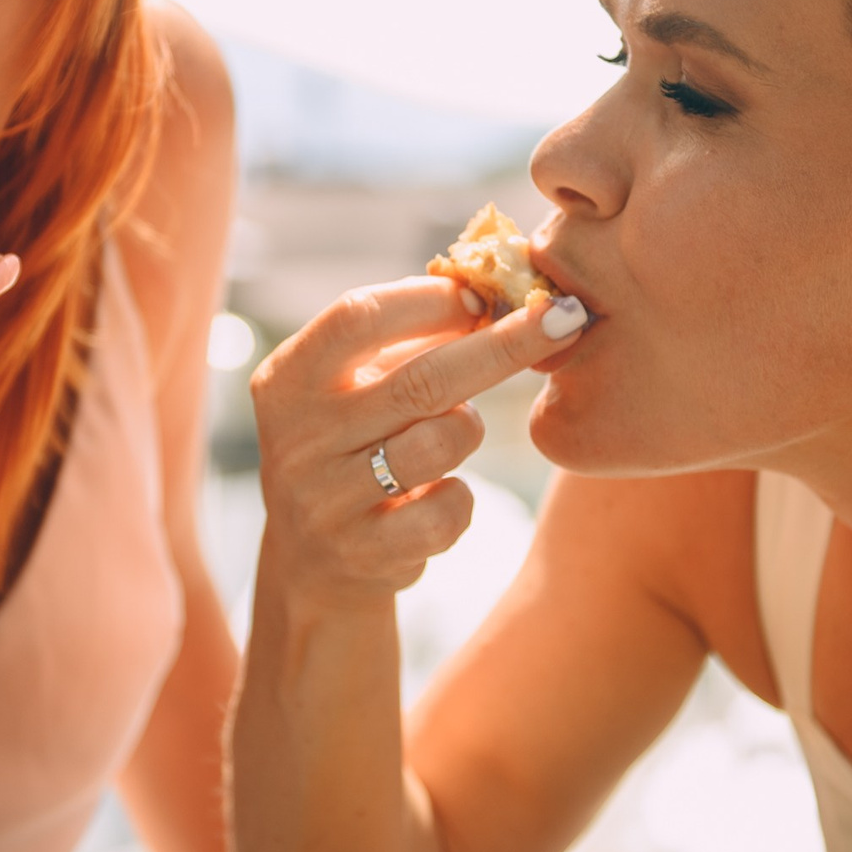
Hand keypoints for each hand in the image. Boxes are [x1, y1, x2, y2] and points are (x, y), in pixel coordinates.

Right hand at [251, 278, 588, 599]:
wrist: (310, 559)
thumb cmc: (350, 446)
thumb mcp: (350, 388)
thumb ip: (402, 343)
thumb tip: (492, 292)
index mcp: (287, 379)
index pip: (357, 316)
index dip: (430, 300)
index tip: (484, 296)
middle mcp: (298, 438)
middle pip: (420, 380)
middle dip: (504, 345)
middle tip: (563, 318)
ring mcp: (326, 500)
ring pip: (442, 443)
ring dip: (469, 427)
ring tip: (454, 430)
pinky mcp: (363, 552)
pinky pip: (449, 511)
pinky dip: (461, 497)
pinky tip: (440, 494)